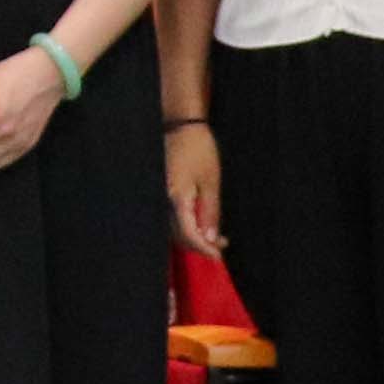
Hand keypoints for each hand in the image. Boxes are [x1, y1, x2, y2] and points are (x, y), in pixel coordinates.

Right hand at [163, 121, 226, 259]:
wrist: (182, 127)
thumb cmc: (199, 150)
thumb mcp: (211, 182)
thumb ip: (211, 212)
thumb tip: (211, 238)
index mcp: (176, 198)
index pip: (188, 234)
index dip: (203, 248)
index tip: (218, 256)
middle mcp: (163, 200)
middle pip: (178, 235)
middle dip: (200, 244)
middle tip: (222, 245)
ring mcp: (161, 196)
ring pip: (174, 228)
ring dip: (194, 236)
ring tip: (216, 236)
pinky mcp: (162, 192)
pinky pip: (172, 217)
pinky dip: (187, 224)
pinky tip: (202, 223)